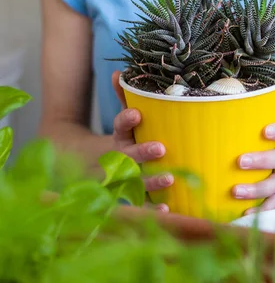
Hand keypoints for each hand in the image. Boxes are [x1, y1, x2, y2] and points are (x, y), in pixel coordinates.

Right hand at [112, 71, 172, 211]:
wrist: (97, 171)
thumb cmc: (125, 140)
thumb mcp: (124, 121)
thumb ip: (124, 97)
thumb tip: (117, 73)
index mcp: (120, 138)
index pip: (120, 126)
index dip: (126, 120)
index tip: (137, 114)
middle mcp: (120, 160)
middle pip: (128, 157)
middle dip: (142, 153)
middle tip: (160, 147)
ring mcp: (124, 182)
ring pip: (135, 183)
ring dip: (151, 181)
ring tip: (169, 178)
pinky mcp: (133, 200)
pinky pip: (141, 206)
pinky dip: (152, 209)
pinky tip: (166, 209)